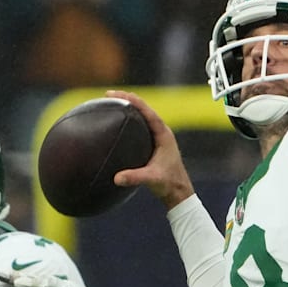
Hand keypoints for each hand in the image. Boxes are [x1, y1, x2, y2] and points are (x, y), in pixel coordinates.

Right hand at [106, 90, 193, 208]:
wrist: (179, 192)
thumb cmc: (169, 184)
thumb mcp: (153, 179)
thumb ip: (135, 178)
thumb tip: (116, 178)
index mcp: (163, 135)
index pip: (147, 111)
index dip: (131, 100)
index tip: (114, 94)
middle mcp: (161, 132)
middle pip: (144, 109)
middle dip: (127, 99)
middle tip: (108, 94)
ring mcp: (158, 137)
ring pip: (142, 116)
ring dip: (128, 108)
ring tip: (111, 103)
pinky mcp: (153, 144)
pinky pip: (140, 126)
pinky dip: (129, 120)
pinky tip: (117, 123)